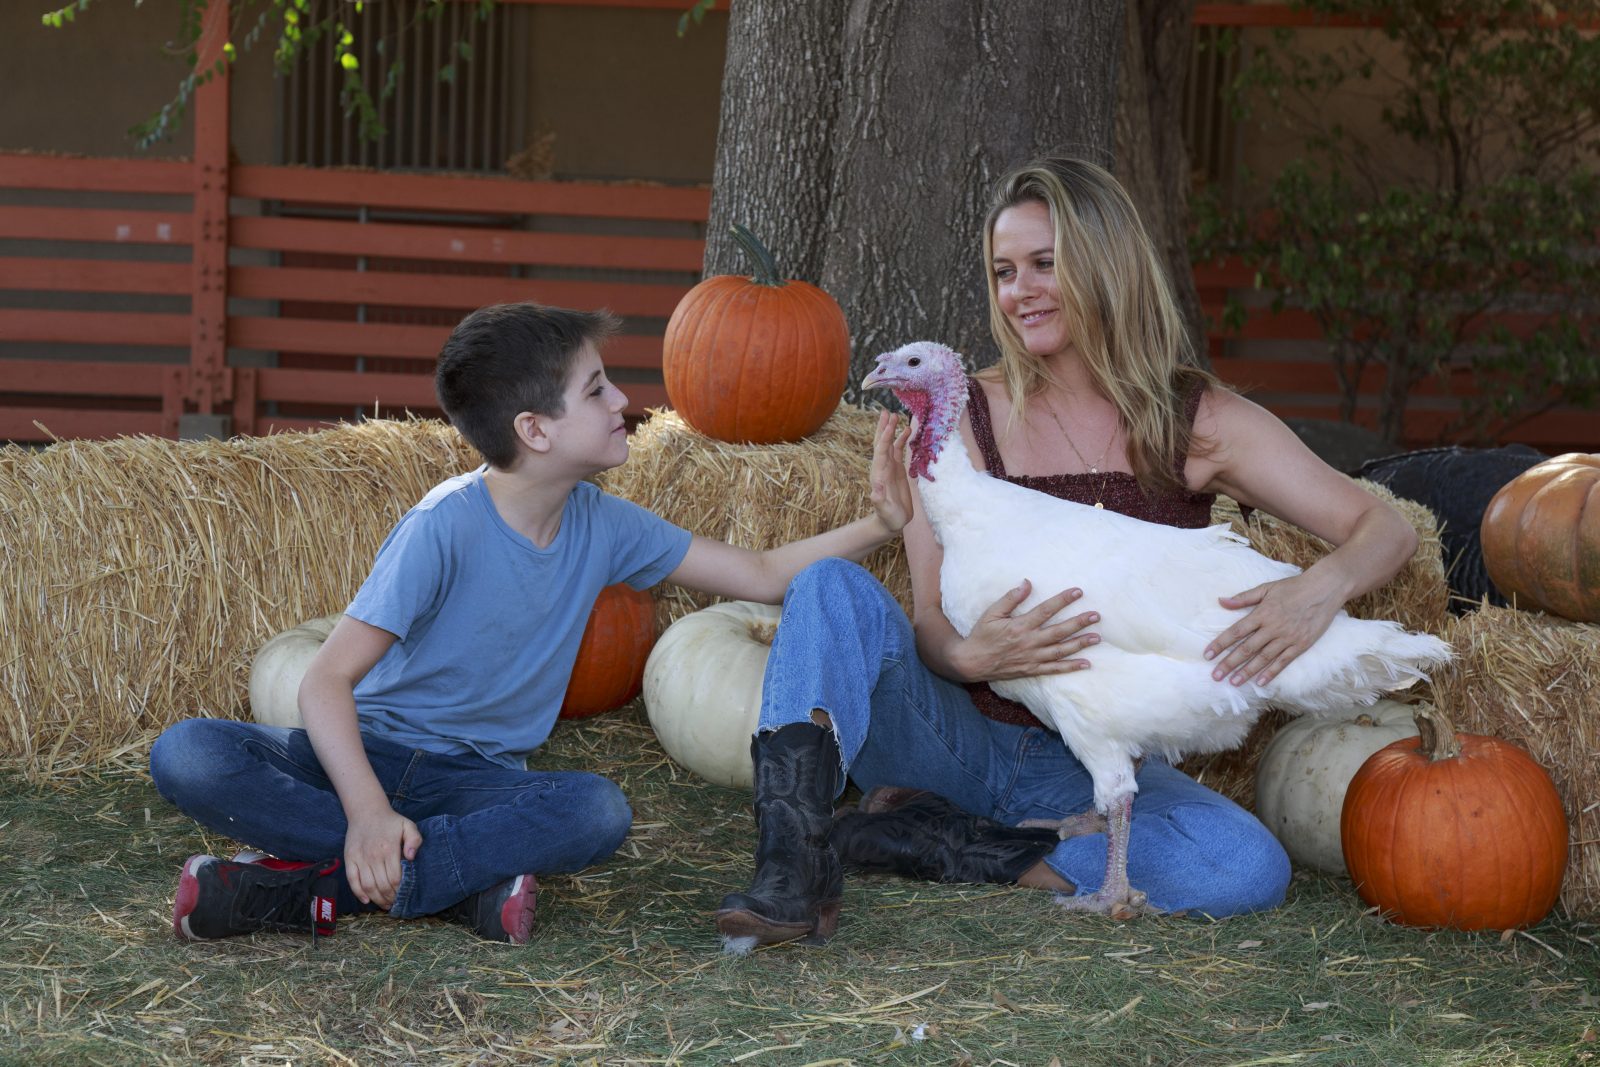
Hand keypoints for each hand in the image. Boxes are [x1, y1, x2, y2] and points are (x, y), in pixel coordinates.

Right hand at [343, 806, 422, 909]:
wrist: (366, 811)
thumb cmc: (390, 821)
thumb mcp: (408, 825)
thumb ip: (414, 840)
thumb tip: (411, 858)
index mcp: (389, 849)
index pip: (395, 878)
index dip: (399, 890)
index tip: (403, 896)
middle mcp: (374, 856)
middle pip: (382, 885)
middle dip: (389, 898)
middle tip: (395, 904)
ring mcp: (360, 858)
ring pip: (367, 886)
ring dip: (376, 899)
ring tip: (384, 905)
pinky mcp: (349, 859)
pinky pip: (352, 880)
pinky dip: (358, 893)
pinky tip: (366, 900)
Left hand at [869, 410, 914, 533]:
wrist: (890, 522)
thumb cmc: (888, 517)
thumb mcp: (884, 510)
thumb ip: (879, 500)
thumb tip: (874, 488)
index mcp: (879, 474)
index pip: (881, 452)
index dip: (885, 438)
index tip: (890, 425)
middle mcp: (882, 468)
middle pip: (881, 443)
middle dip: (883, 428)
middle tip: (886, 412)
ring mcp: (889, 468)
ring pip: (889, 444)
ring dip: (891, 430)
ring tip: (895, 415)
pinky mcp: (897, 470)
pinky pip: (898, 451)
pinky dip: (901, 440)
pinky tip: (907, 431)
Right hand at [956, 580, 1099, 681]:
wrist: (972, 662)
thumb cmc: (981, 635)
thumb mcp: (991, 613)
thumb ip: (1010, 598)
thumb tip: (1027, 583)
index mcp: (1020, 626)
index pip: (1045, 610)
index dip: (1062, 600)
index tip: (1077, 592)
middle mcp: (1029, 642)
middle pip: (1059, 631)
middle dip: (1079, 623)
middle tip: (1096, 616)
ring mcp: (1032, 658)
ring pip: (1061, 651)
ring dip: (1080, 644)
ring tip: (1097, 637)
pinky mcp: (1032, 670)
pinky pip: (1054, 669)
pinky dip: (1070, 667)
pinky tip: (1086, 663)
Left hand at [1205, 571, 1342, 685]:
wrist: (1325, 589)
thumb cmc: (1294, 587)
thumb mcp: (1266, 588)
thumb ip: (1243, 598)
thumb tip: (1221, 601)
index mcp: (1262, 613)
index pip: (1236, 632)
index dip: (1221, 644)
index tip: (1207, 655)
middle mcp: (1273, 628)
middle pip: (1247, 649)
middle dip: (1229, 663)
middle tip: (1215, 676)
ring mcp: (1287, 638)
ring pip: (1263, 658)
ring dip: (1247, 672)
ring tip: (1233, 682)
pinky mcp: (1301, 645)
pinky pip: (1283, 662)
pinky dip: (1271, 672)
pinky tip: (1260, 682)